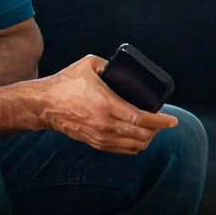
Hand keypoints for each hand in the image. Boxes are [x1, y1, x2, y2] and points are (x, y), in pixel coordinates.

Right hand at [33, 55, 177, 154]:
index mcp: (107, 105)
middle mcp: (106, 124)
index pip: (142, 119)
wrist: (43, 105)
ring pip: (133, 146)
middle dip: (157, 130)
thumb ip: (108, 64)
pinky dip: (133, 146)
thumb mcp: (88, 65)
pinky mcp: (94, 142)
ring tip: (151, 131)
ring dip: (146, 140)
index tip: (172, 120)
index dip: (161, 121)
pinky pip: (121, 150)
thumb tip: (121, 67)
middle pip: (142, 135)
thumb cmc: (64, 84)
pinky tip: (137, 140)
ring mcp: (100, 136)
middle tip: (162, 122)